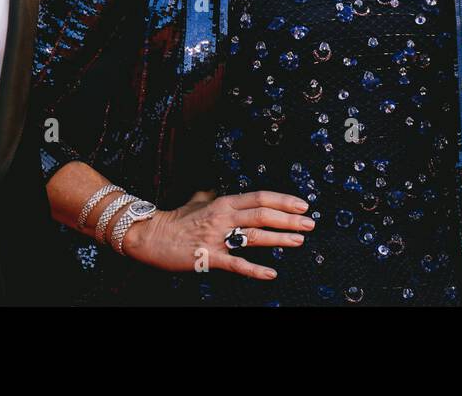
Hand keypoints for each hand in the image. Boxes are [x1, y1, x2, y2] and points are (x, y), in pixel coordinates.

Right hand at [122, 190, 313, 278]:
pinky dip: (255, 269)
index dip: (283, 200)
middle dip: (289, 219)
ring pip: (254, 236)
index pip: (259, 197)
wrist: (150, 235)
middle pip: (262, 214)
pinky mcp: (209, 257)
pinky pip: (236, 264)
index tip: (302, 204)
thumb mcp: (197, 200)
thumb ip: (211, 195)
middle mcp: (223, 216)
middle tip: (310, 223)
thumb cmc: (175, 219)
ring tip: (299, 241)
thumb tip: (216, 188)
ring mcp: (216, 237)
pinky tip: (271, 273)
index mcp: (223, 202)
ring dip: (279, 238)